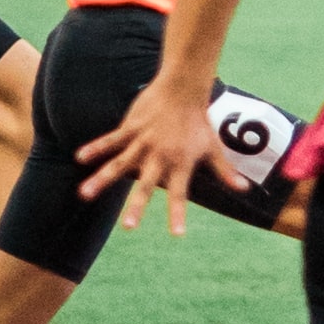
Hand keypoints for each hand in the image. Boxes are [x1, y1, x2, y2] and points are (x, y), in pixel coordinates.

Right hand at [78, 71, 238, 236]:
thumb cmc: (199, 121)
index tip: (177, 234)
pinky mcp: (131, 127)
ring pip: (120, 163)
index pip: (180, 194)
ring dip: (102, 179)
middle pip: (146, 185)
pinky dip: (96, 148)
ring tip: (85, 195)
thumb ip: (224, 171)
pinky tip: (80, 158)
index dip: (178, 214)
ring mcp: (143, 141)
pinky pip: (111, 139)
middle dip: (136, 206)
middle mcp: (160, 155)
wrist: (185, 88)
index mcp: (181, 163)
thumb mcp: (214, 147)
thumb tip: (243, 189)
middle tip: (128, 227)